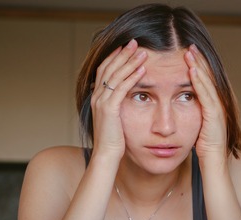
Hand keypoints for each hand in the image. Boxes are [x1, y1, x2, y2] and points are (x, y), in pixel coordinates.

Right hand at [91, 39, 146, 159]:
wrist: (106, 156)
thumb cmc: (113, 141)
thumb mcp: (114, 119)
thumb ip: (116, 106)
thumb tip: (124, 99)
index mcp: (97, 97)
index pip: (105, 70)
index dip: (115, 57)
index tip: (126, 47)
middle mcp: (97, 96)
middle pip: (109, 67)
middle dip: (123, 54)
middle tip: (135, 42)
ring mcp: (102, 102)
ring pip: (116, 75)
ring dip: (130, 61)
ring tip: (143, 51)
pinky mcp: (109, 109)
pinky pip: (122, 88)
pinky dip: (132, 76)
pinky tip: (143, 69)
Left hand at [185, 44, 227, 167]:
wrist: (214, 167)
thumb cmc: (204, 152)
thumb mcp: (195, 130)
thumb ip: (191, 118)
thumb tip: (180, 111)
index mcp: (212, 108)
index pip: (204, 83)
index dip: (197, 67)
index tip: (188, 54)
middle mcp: (217, 106)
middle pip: (208, 78)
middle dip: (199, 61)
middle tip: (189, 45)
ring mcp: (218, 110)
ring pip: (208, 83)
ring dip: (198, 66)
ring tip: (189, 52)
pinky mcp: (215, 116)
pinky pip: (206, 95)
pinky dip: (199, 81)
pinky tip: (192, 71)